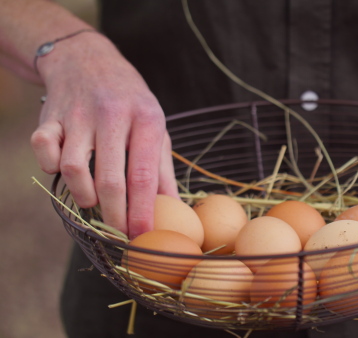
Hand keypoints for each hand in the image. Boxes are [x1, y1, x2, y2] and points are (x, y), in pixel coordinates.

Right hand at [30, 33, 178, 237]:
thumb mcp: (155, 127)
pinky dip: (50, 167)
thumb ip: (162, 169)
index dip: (142, 211)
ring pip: (73, 168)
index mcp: (147, 119)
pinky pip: (44, 150)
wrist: (88, 59)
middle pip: (110, 179)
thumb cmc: (130, 102)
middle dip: (114, 216)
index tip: (142, 236)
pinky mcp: (50, 115)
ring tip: (93, 201)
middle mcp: (113, 115)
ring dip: (83, 195)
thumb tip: (175, 210)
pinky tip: (64, 170)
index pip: (144, 175)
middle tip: (118, 234)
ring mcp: (78, 114)